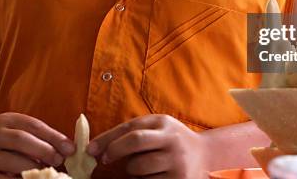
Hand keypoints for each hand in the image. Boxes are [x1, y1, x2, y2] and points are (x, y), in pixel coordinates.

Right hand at [0, 112, 74, 178]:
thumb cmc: (14, 144)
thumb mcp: (26, 133)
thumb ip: (46, 138)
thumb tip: (70, 149)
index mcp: (5, 120)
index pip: (33, 125)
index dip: (54, 137)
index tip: (71, 148)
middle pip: (21, 140)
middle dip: (44, 150)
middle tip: (59, 160)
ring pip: (13, 161)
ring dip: (34, 167)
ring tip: (47, 171)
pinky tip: (32, 178)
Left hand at [86, 114, 207, 178]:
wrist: (206, 156)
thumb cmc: (171, 141)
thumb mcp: (158, 129)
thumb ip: (132, 133)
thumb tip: (96, 149)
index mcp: (163, 123)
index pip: (131, 128)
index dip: (107, 139)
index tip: (91, 150)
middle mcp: (172, 139)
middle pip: (135, 142)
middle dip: (115, 151)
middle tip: (106, 160)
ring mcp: (176, 161)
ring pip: (139, 168)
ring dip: (132, 170)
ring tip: (143, 167)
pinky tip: (154, 175)